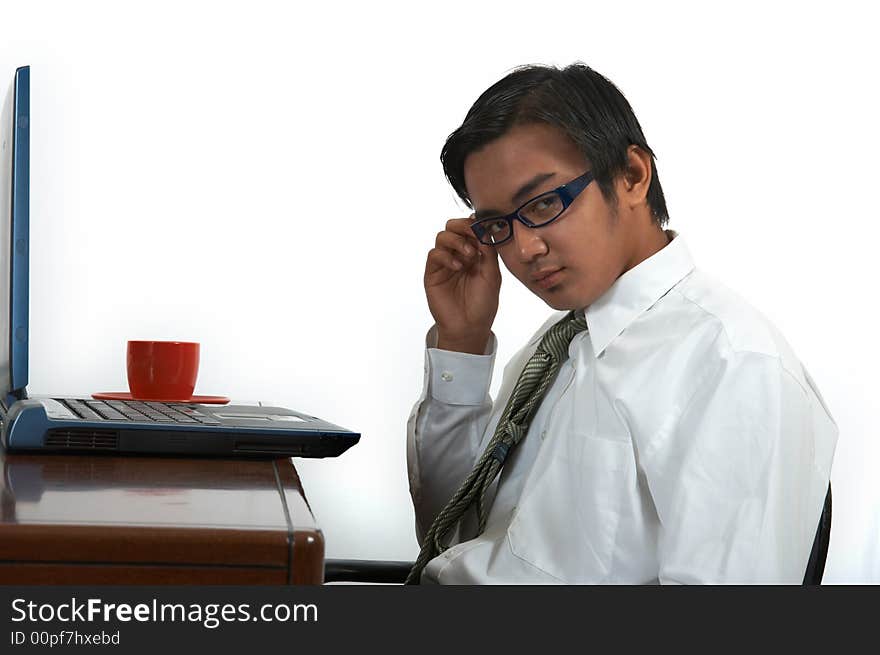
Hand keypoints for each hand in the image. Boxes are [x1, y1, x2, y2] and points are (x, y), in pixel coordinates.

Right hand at [424, 216, 500, 353]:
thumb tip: (484, 229)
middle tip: (473, 234)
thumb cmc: (483, 304)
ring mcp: (445, 263)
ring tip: (468, 255)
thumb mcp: (492, 275)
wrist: (470, 327)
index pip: (471, 228)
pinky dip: (446, 256)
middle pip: (453, 227)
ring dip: (456, 240)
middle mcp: (458, 255)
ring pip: (442, 236)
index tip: (484, 227)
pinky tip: (457, 267)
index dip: (476, 223)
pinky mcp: (433, 273)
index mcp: (475, 253)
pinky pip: (434, 254)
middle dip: (463, 226)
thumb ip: (488, 251)